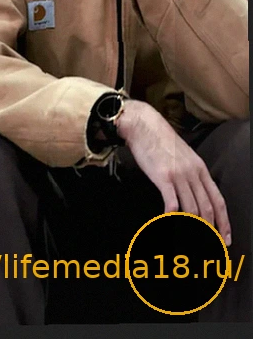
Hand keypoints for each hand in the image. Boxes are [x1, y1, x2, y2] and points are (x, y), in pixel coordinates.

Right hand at [117, 99, 231, 245]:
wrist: (144, 126)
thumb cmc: (160, 141)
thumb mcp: (184, 156)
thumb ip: (191, 173)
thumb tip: (195, 191)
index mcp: (201, 169)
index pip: (218, 200)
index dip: (224, 221)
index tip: (224, 236)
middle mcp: (193, 173)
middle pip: (207, 208)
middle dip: (210, 229)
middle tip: (209, 243)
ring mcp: (179, 176)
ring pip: (192, 208)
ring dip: (192, 226)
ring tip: (190, 236)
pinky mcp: (163, 177)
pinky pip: (172, 202)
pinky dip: (173, 216)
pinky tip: (169, 221)